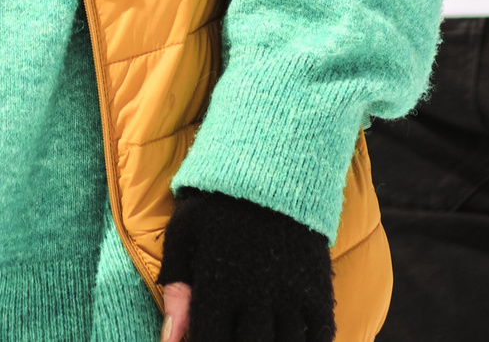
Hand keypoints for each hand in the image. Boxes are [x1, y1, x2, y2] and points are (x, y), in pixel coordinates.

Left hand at [156, 189, 334, 341]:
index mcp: (218, 284)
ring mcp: (291, 292)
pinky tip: (294, 338)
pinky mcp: (318, 286)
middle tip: (235, 333)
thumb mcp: (185, 232)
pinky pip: (321, 333)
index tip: (205, 336)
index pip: (210, 341)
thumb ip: (176, 289)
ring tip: (260, 332)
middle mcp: (256, 295)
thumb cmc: (218, 199)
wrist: (273, 165)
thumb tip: (167, 341)